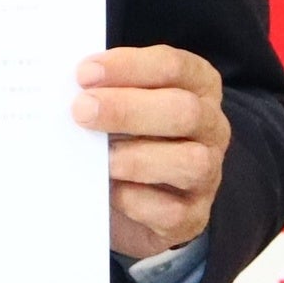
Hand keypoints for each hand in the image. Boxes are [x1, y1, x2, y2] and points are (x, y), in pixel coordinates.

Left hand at [78, 45, 228, 260]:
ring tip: (99, 158)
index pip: (174, 67)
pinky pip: (170, 210)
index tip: (84, 73)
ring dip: (136, 158)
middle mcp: (212, 127)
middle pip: (184, 110)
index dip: (129, 67)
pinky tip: (109, 191)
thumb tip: (71, 89)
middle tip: (82, 111)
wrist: (137, 205)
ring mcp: (208, 173)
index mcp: (198, 87)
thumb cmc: (127, 140)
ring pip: (190, 161)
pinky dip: (135, 200)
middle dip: (128, 109)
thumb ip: (106, 92)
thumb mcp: (122, 107)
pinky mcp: (194, 215)